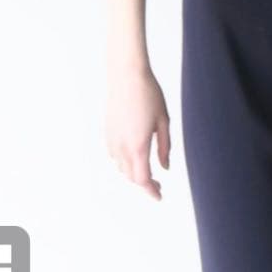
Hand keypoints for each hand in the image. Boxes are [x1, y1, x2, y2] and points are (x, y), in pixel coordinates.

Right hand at [105, 64, 170, 200]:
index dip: (151, 191)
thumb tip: (165, 168)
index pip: (143, 179)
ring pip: (121, 168)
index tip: (159, 196)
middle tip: (158, 184)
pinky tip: (134, 156)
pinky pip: (114, 156)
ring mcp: (112, 140)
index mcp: (138, 146)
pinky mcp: (107, 133)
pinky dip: (124, 162)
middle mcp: (122, 147)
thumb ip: (164, 147)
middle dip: (144, 184)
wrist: (126, 75)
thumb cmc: (149, 95)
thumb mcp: (163, 120)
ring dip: (133, 174)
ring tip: (148, 171)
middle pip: (131, 176)